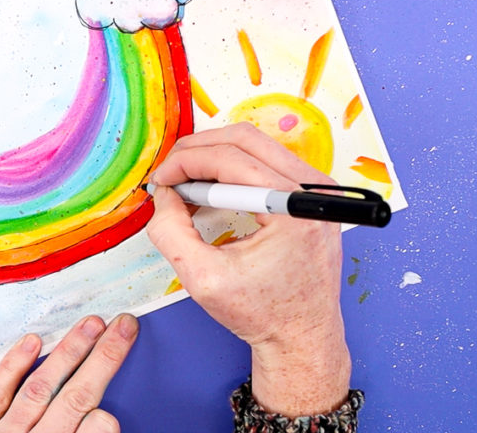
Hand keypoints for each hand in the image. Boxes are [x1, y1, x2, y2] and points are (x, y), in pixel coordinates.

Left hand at [0, 314, 138, 432]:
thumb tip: (100, 426)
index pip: (97, 431)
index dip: (106, 419)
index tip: (112, 409)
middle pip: (75, 397)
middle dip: (103, 359)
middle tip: (124, 328)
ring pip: (40, 388)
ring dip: (68, 352)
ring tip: (91, 324)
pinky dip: (14, 366)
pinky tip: (32, 341)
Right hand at [145, 123, 350, 415]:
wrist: (302, 336)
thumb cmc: (263, 314)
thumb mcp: (202, 279)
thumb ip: (171, 232)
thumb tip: (163, 194)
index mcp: (293, 211)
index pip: (231, 159)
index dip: (186, 163)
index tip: (160, 181)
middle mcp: (312, 192)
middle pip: (244, 139)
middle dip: (196, 151)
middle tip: (169, 175)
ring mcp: (316, 191)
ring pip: (254, 145)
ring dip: (212, 157)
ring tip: (185, 185)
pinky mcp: (309, 196)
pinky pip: (264, 161)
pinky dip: (229, 168)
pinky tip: (208, 191)